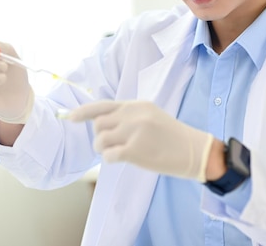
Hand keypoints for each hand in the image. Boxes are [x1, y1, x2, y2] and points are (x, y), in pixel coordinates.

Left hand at [69, 100, 213, 181]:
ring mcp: (133, 132)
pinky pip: (109, 155)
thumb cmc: (172, 135)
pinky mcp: (135, 150)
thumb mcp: (151, 115)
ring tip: (118, 152)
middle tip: (112, 144)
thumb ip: (128, 116)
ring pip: (100, 140)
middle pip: (98, 124)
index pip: (102, 106)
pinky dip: (111, 159)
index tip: (71, 118)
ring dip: (104, 149)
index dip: (83, 112)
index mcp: (136, 105)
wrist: (193, 150)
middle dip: (100, 136)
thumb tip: (101, 123)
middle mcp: (132, 115)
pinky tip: (123, 159)